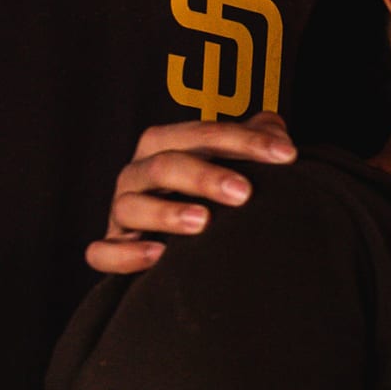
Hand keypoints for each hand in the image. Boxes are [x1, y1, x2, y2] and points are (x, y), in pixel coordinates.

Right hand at [84, 112, 295, 274]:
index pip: (203, 134)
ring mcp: (122, 210)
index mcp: (165, 145)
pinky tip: (158, 256)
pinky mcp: (110, 247)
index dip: (245, 141)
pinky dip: (125, 254)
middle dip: (205, 176)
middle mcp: (138, 173)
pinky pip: (103, 252)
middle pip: (165, 165)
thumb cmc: (207, 192)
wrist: (175, 236)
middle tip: (244, 192)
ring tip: (203, 222)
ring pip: (131, 206)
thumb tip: (278, 133)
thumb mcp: (231, 163)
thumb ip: (255, 142)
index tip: (287, 155)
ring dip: (166, 213)